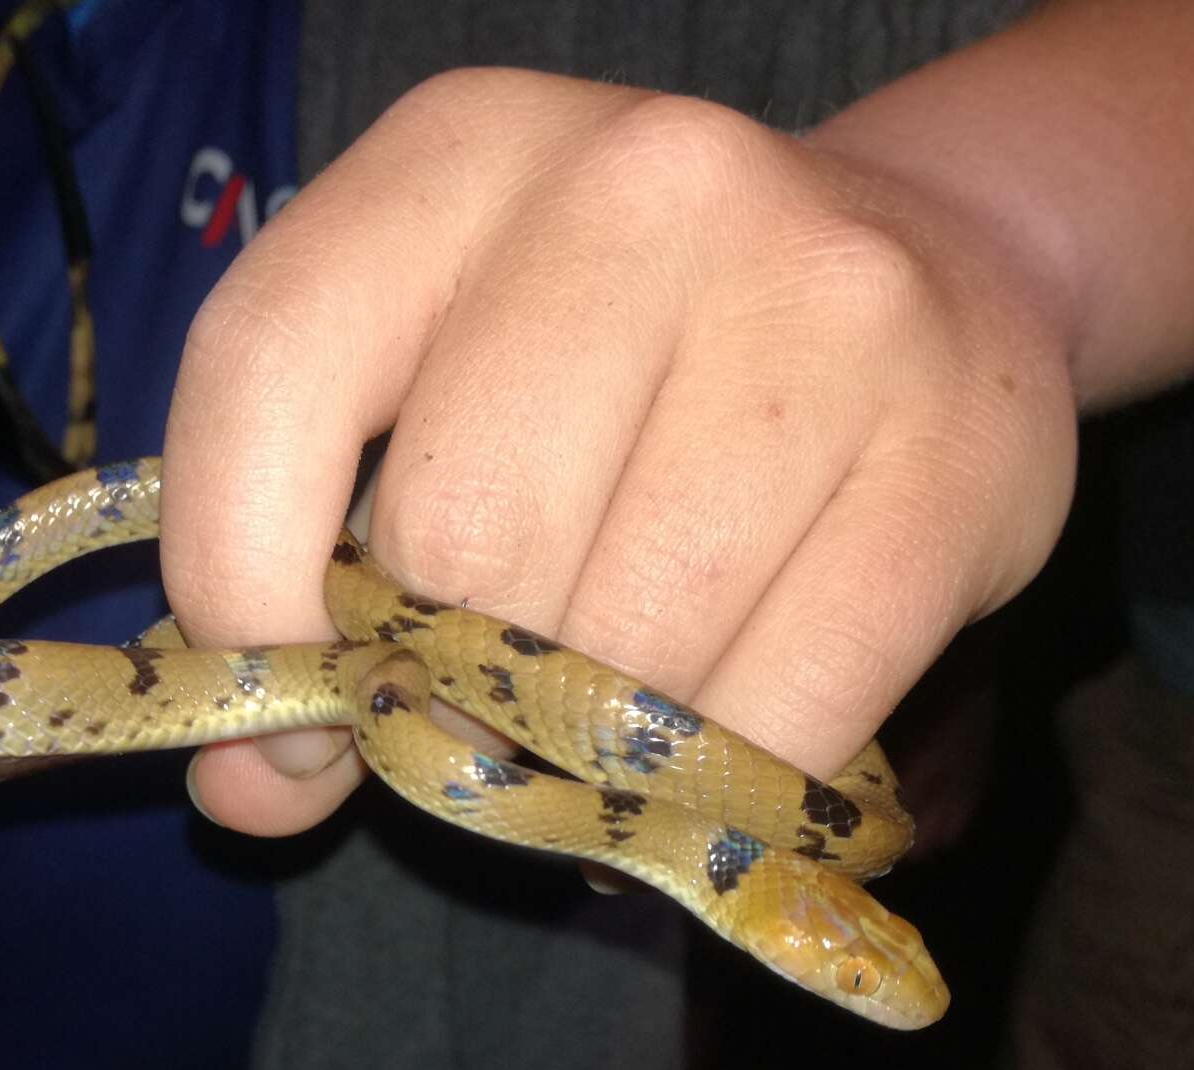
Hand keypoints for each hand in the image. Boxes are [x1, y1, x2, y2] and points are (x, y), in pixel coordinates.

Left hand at [160, 70, 1075, 835]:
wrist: (930, 272)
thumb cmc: (625, 364)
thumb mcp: (438, 390)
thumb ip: (305, 562)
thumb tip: (253, 789)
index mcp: (457, 155)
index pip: (265, 373)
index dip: (235, 586)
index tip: (285, 719)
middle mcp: (642, 190)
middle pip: (459, 542)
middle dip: (450, 685)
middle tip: (487, 713)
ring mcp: (822, 304)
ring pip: (621, 653)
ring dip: (589, 746)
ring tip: (606, 717)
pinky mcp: (958, 453)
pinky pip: (778, 717)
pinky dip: (715, 785)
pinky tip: (705, 748)